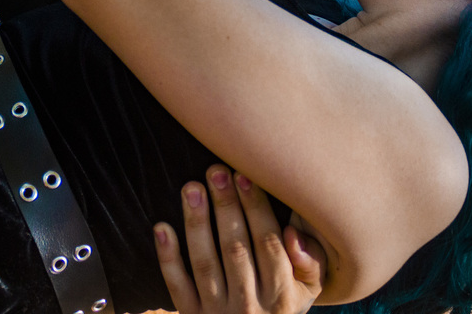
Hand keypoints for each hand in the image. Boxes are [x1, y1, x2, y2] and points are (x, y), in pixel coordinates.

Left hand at [154, 166, 324, 313]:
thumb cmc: (282, 307)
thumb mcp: (308, 292)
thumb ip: (311, 263)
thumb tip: (292, 232)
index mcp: (282, 295)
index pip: (268, 244)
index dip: (256, 209)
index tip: (244, 175)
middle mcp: (250, 305)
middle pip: (236, 249)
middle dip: (226, 207)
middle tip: (216, 171)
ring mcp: (219, 313)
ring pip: (205, 264)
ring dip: (197, 224)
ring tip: (192, 188)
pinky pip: (178, 288)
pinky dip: (168, 259)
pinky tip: (161, 227)